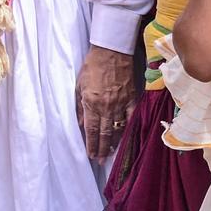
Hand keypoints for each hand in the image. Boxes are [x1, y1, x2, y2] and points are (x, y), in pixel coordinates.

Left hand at [76, 45, 134, 162]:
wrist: (111, 51)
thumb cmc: (92, 66)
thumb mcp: (79, 86)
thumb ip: (80, 107)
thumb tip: (81, 124)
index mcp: (92, 103)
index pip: (91, 130)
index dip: (91, 145)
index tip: (91, 155)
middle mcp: (107, 106)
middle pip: (104, 133)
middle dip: (102, 148)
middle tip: (100, 159)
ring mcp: (121, 102)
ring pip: (118, 128)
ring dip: (114, 141)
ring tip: (110, 152)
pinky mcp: (132, 97)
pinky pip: (131, 117)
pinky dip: (128, 128)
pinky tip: (126, 136)